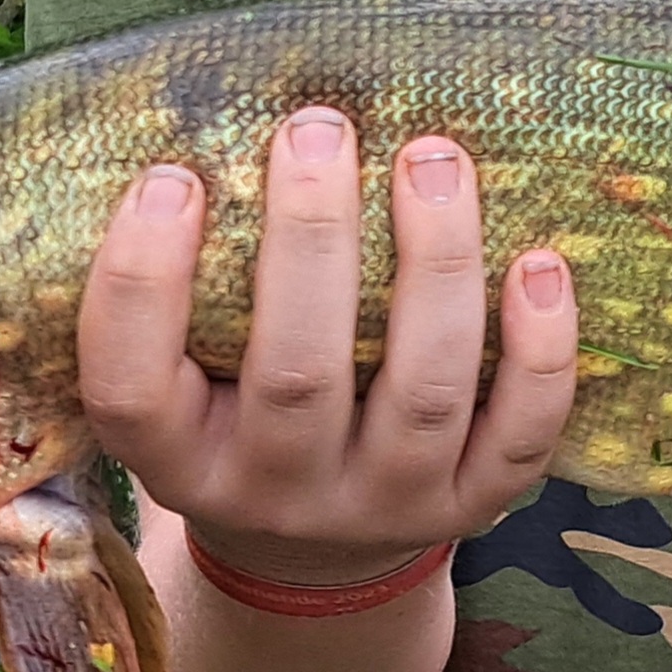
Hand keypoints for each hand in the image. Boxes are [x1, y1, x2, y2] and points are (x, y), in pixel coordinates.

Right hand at [77, 107, 579, 586]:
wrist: (318, 551)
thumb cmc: (237, 411)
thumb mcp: (182, 375)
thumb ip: (184, 289)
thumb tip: (211, 119)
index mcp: (178, 459)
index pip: (131, 389)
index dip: (140, 285)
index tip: (170, 178)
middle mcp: (276, 494)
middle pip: (294, 375)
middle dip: (312, 239)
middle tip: (320, 127)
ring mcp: (381, 506)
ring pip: (421, 394)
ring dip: (435, 264)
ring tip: (434, 159)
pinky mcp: (470, 506)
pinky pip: (518, 436)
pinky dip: (539, 351)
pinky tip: (540, 261)